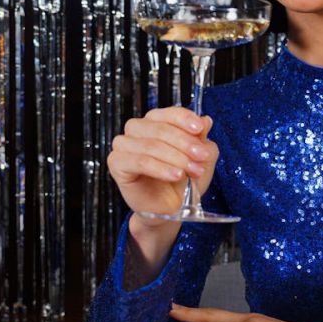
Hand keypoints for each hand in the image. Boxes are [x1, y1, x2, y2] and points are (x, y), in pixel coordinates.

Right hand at [107, 107, 218, 222]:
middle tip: (201, 157)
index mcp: (156, 122)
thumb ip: (202, 139)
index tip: (200, 129)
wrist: (171, 208)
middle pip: (160, 128)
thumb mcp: (200, 158)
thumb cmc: (183, 181)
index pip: (168, 113)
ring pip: (151, 145)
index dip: (184, 119)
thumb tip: (206, 120)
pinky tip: (176, 175)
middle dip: (185, 143)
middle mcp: (137, 129)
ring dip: (176, 158)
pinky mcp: (117, 163)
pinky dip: (161, 168)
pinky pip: (140, 161)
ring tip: (193, 170)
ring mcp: (124, 145)